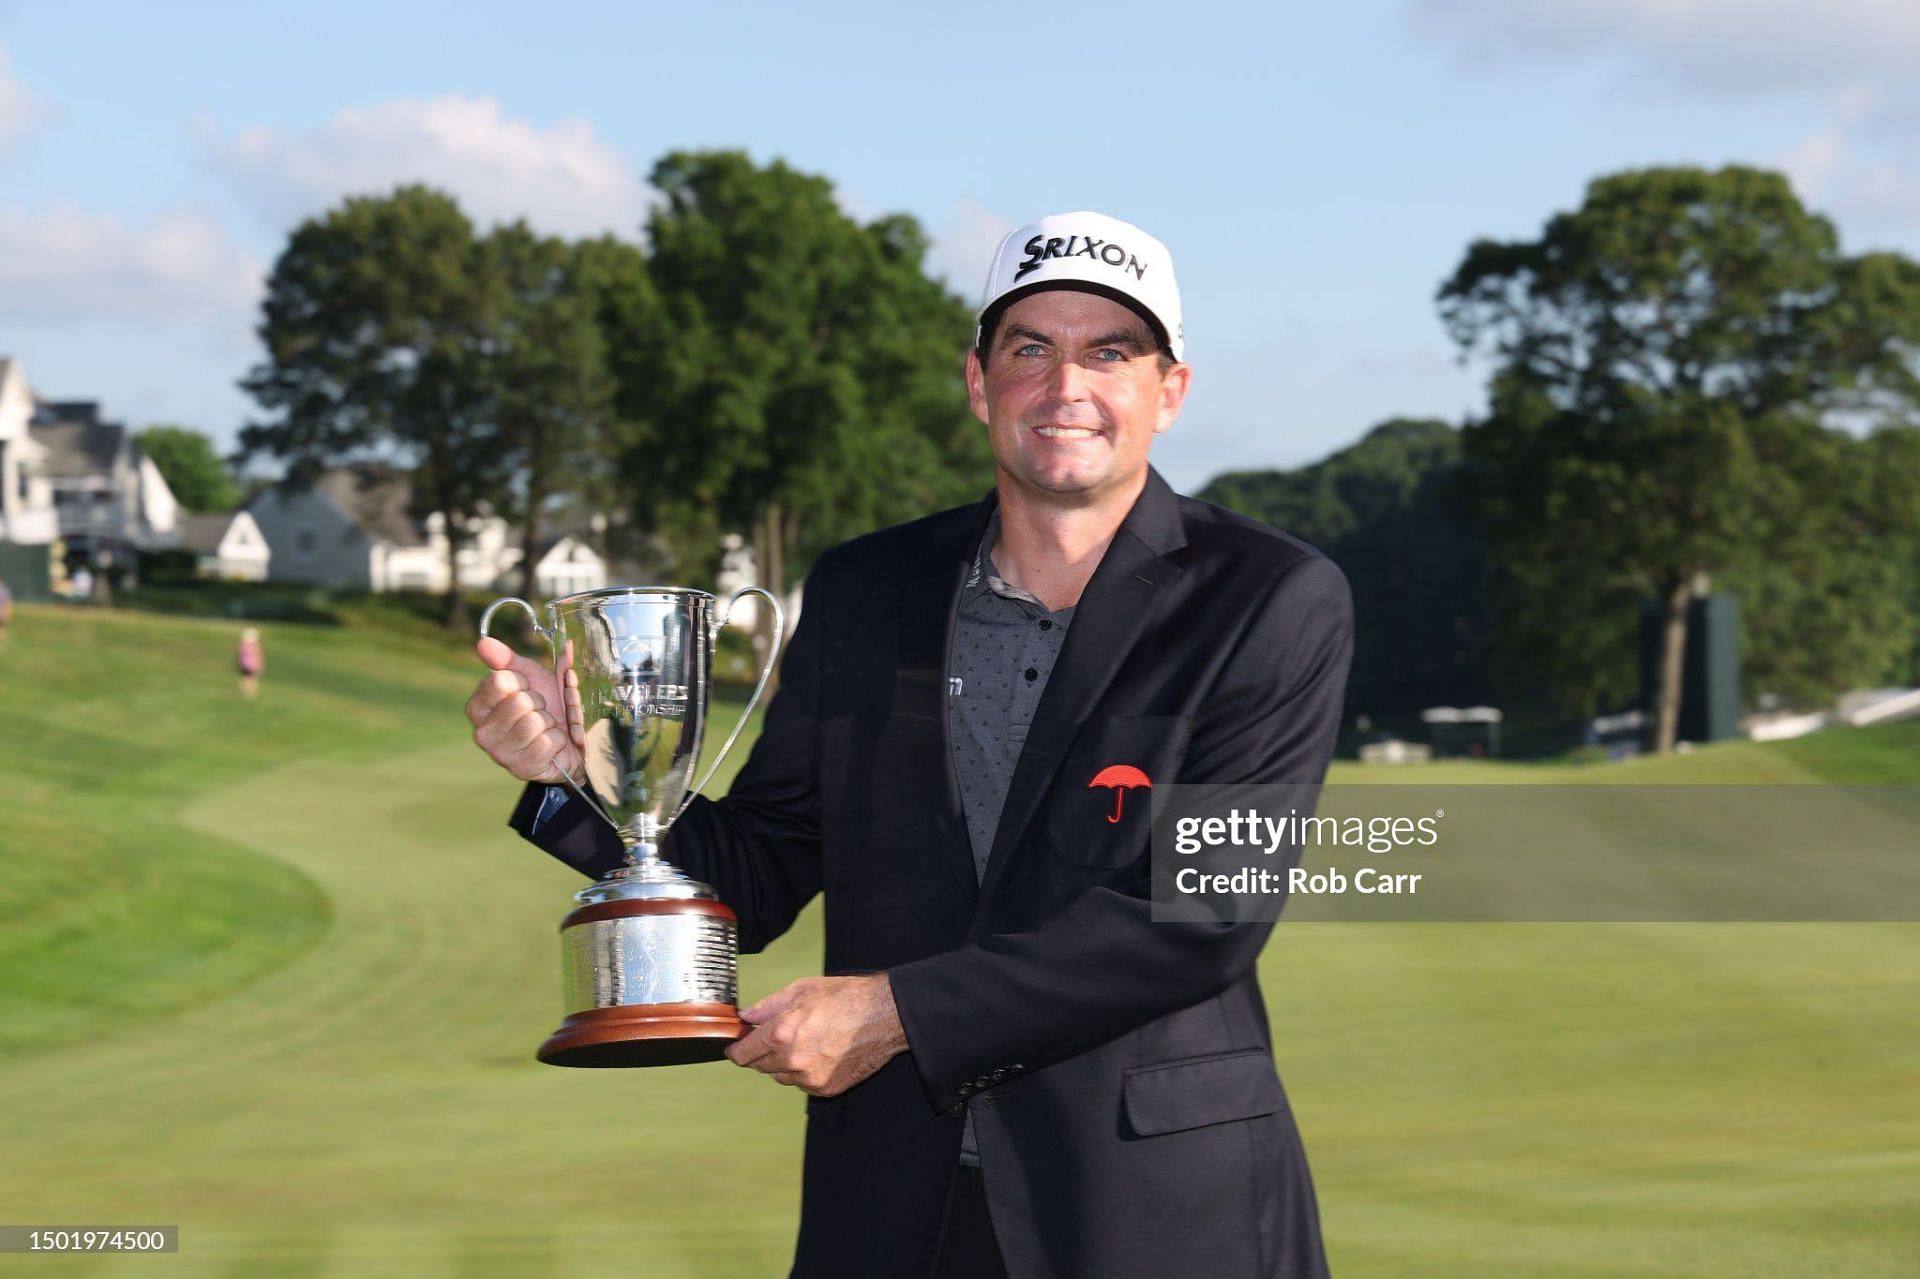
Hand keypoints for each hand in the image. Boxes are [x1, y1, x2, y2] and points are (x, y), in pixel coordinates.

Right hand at [467, 636, 584, 783]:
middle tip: (540, 712)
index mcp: (477, 708)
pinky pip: (548, 742)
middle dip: (540, 703)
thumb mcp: (529, 676)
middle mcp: (482, 733)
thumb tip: (483, 642)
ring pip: (535, 722)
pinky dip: (558, 739)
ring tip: (545, 728)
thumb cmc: (546, 706)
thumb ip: (506, 659)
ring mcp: (501, 754)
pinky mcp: (522, 769)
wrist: (569, 740)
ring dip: (550, 722)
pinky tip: (552, 744)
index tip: (526, 690)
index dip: (522, 682)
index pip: (500, 680)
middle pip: (520, 701)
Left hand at [725, 975, 908, 1096]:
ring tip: (808, 1040)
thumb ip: (767, 1007)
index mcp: (781, 1034)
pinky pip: (803, 1083)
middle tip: (781, 1034)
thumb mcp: (801, 990)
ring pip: (781, 1076)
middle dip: (763, 1052)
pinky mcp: (825, 1089)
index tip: (735, 1046)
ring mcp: (809, 1078)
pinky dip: (805, 1072)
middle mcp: (792, 1061)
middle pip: (759, 1066)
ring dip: (785, 1063)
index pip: (742, 1054)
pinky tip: (822, 1052)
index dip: (736, 1049)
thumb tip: (745, 1018)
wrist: (884, 1016)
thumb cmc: (845, 998)